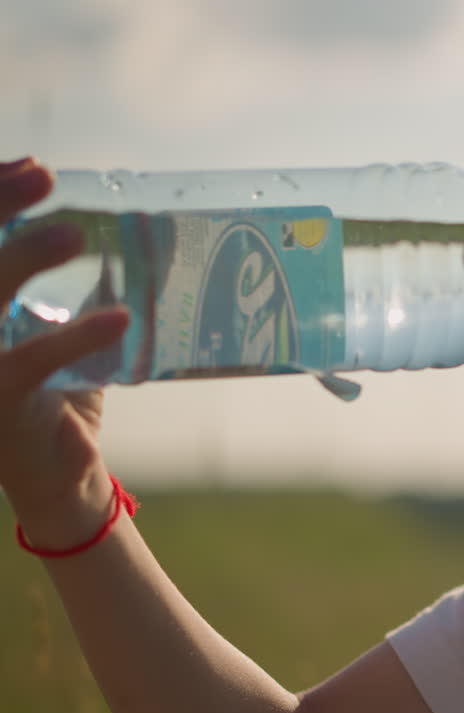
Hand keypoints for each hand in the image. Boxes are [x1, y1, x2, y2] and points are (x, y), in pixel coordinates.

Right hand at [0, 158, 129, 545]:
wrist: (60, 480)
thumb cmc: (59, 397)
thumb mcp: (63, 331)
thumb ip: (82, 286)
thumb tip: (127, 230)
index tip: (33, 167)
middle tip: (45, 175)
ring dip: (23, 258)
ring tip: (77, 234)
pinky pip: (27, 364)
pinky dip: (74, 338)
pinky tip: (122, 319)